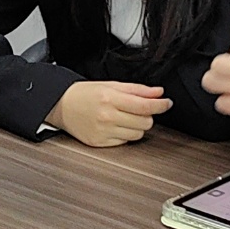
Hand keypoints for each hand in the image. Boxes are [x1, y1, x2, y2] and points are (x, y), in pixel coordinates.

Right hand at [44, 80, 169, 145]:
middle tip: (139, 109)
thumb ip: (137, 89)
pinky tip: (116, 126)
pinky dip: (125, 134)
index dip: (160, 105)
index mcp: (110, 98)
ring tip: (124, 117)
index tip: (167, 103)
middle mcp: (107, 116)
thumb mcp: (111, 85)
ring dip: (137, 126)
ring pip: (137, 134)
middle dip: (147, 115)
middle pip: (145, 122)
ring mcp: (103, 131)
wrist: (61, 105)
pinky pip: (125, 141)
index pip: (145, 106)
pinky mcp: (100, 143)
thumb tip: (158, 93)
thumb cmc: (85, 94)